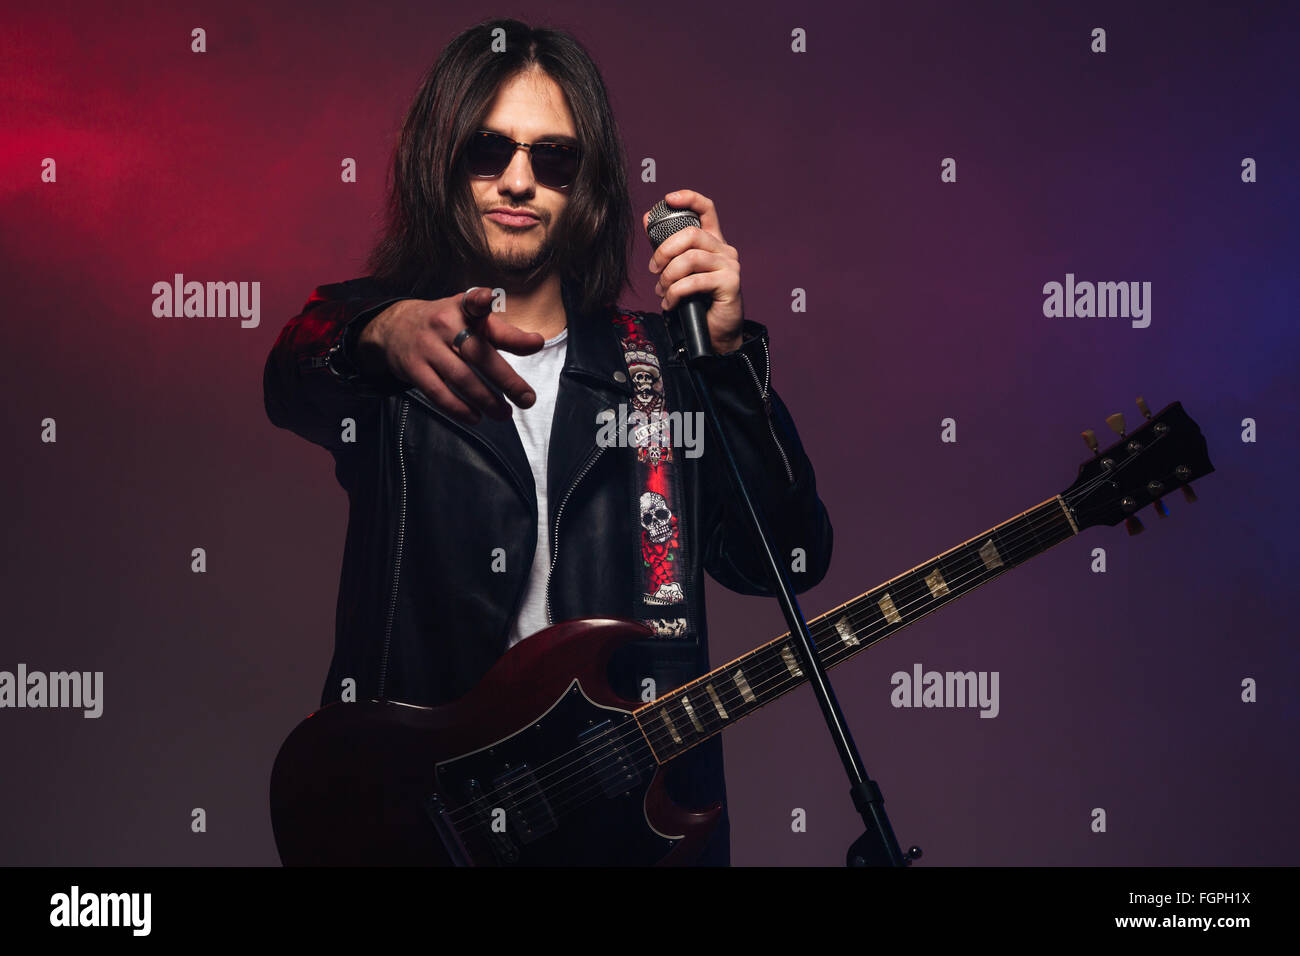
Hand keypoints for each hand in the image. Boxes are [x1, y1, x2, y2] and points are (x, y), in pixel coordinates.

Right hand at [358, 287, 543, 425]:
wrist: (394, 328)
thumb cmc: (447, 325)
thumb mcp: (472, 320)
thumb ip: (505, 333)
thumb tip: (537, 343)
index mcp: (462, 308)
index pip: (473, 301)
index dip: (481, 300)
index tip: (490, 298)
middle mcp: (443, 324)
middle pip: (478, 353)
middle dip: (506, 379)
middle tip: (527, 398)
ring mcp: (427, 347)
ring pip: (460, 378)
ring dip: (486, 400)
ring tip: (504, 414)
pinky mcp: (413, 368)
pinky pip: (438, 393)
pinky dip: (459, 409)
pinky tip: (475, 417)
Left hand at [644, 189, 743, 353]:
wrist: (715, 333)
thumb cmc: (697, 301)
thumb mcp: (678, 270)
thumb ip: (666, 246)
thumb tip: (648, 219)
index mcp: (713, 242)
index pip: (706, 209)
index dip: (689, 198)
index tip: (668, 199)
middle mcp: (724, 249)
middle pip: (691, 234)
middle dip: (664, 251)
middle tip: (653, 270)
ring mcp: (730, 265)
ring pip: (691, 258)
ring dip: (669, 276)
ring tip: (662, 291)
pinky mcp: (730, 283)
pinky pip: (695, 281)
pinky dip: (676, 293)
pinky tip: (670, 303)